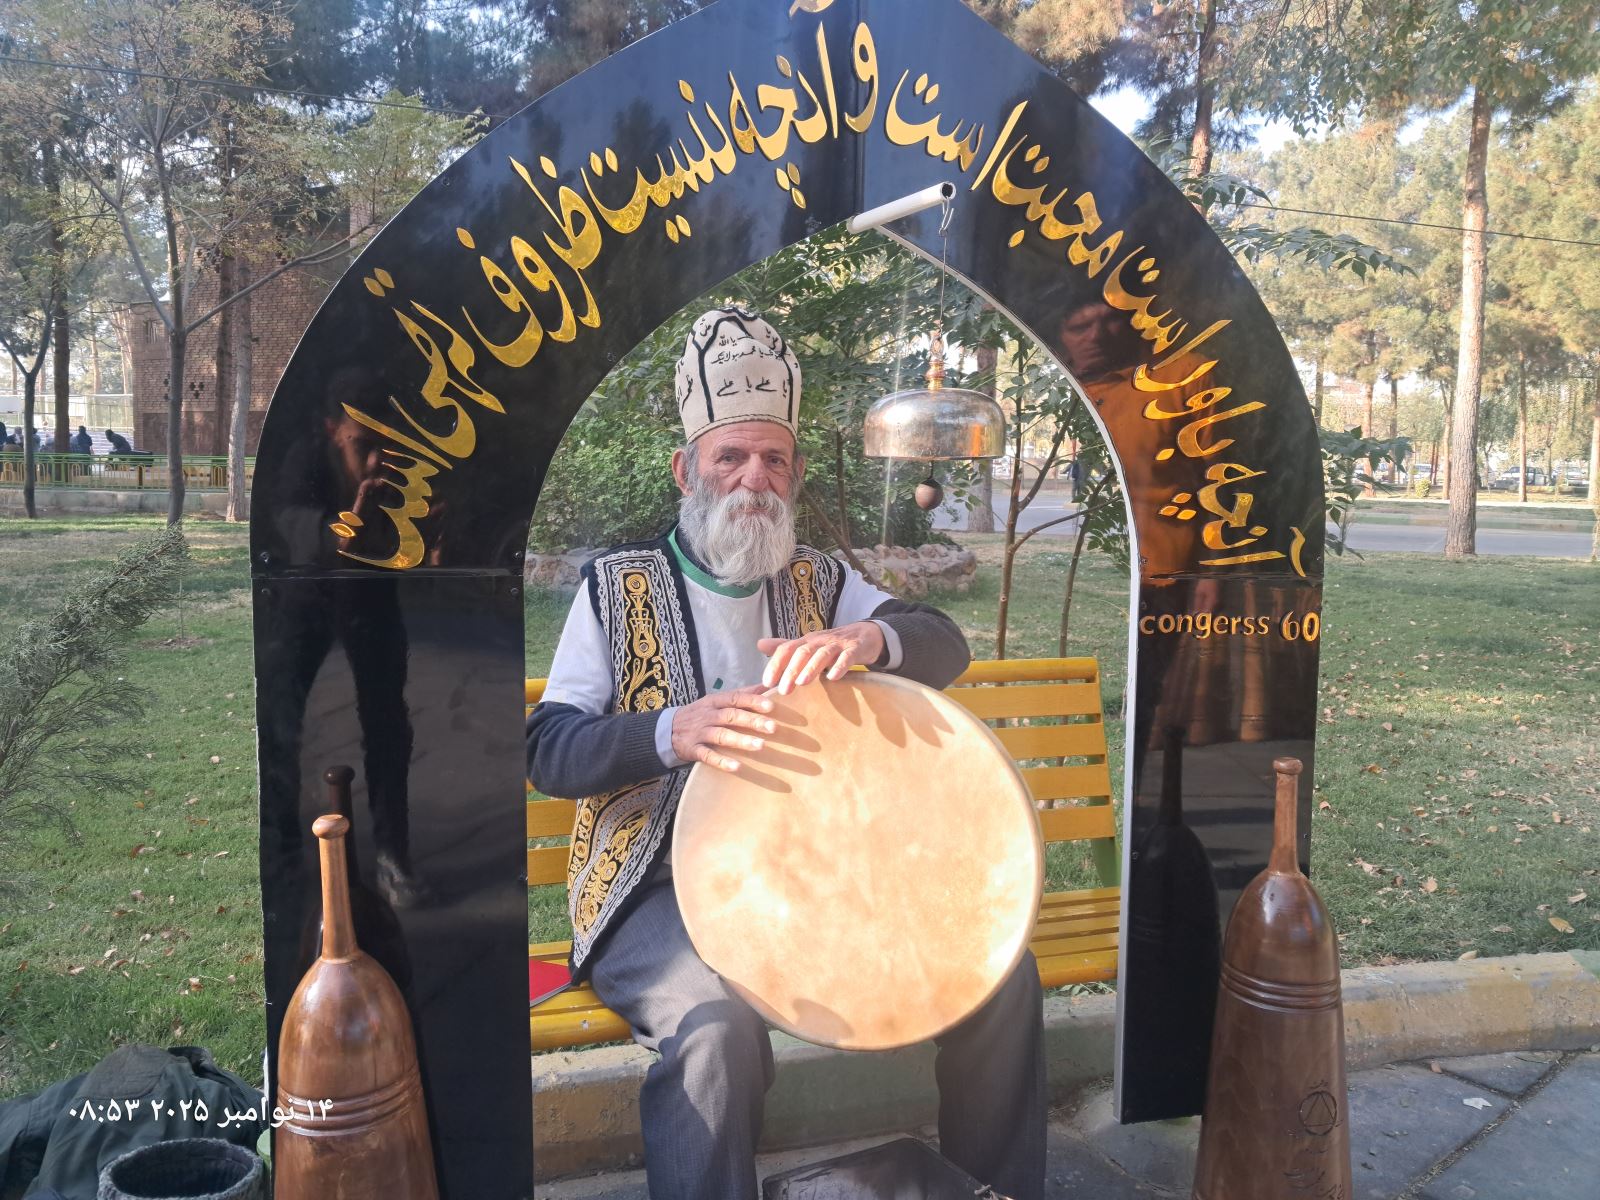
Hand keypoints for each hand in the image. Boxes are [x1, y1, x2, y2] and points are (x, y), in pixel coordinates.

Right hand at [670, 685, 777, 773]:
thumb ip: (741, 695)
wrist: (667, 730)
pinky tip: (737, 766)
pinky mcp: (692, 749)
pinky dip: (721, 761)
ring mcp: (699, 732)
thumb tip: (767, 686)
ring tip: (760, 746)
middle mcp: (708, 715)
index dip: (753, 701)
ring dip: (741, 740)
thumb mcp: (717, 701)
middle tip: (773, 727)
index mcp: (715, 702)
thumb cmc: (701, 715)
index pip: (735, 698)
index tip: (771, 705)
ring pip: (721, 735)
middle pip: (731, 716)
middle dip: (752, 721)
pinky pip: (707, 755)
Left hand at [756, 621, 884, 694]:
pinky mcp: (855, 649)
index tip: (766, 683)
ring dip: (811, 668)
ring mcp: (838, 644)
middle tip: (783, 691)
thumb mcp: (808, 645)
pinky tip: (833, 678)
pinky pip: (847, 657)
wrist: (865, 635)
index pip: (786, 649)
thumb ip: (785, 647)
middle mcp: (819, 641)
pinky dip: (840, 666)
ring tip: (802, 683)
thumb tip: (759, 644)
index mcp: (806, 641)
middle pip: (802, 652)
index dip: (775, 664)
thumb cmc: (832, 645)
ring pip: (822, 654)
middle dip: (791, 670)